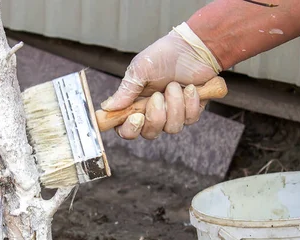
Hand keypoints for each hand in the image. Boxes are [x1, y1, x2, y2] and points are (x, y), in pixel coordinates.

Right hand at [101, 22, 221, 139]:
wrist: (192, 47)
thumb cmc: (163, 56)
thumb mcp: (139, 70)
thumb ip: (125, 91)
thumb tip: (107, 107)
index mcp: (134, 105)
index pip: (126, 129)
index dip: (130, 129)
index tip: (137, 117)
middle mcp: (152, 113)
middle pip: (149, 133)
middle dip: (155, 117)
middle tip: (158, 96)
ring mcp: (172, 114)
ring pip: (172, 128)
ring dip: (174, 106)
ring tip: (174, 85)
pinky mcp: (191, 111)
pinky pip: (190, 119)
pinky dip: (190, 103)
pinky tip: (190, 88)